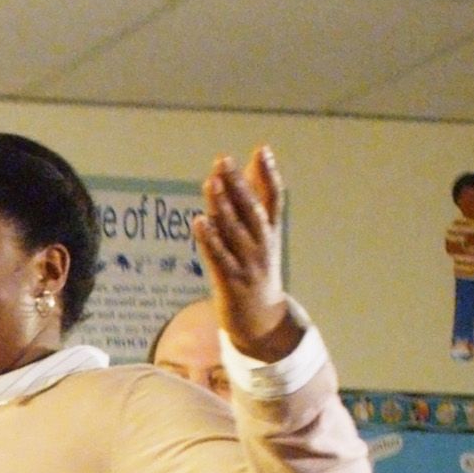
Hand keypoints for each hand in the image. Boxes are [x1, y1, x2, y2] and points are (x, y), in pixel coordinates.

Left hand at [193, 148, 297, 363]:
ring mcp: (247, 264)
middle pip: (251, 210)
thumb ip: (259, 196)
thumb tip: (257, 158)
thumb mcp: (264, 235)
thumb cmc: (258, 270)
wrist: (262, 321)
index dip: (268, 175)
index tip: (262, 150)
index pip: (274, 199)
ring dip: (222, 207)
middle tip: (223, 160)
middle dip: (238, 185)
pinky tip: (199, 222)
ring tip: (211, 183)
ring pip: (234, 231)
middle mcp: (262, 246)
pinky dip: (210, 240)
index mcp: (271, 233)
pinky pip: (219, 258)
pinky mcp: (231, 282)